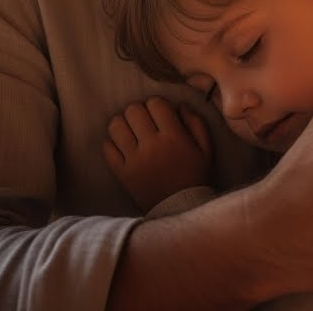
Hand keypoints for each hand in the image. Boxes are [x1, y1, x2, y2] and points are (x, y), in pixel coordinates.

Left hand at [104, 96, 212, 211]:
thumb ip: (196, 122)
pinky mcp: (121, 173)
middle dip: (139, 110)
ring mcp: (133, 159)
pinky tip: (122, 146)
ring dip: (123, 123)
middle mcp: (151, 144)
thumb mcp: (206, 148)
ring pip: (116, 126)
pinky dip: (112, 142)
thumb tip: (179, 104)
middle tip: (144, 120)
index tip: (160, 113)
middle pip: (133, 110)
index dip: (157, 104)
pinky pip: (107, 148)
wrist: (180, 209)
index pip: (155, 103)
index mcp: (173, 136)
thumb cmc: (195, 175)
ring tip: (131, 130)